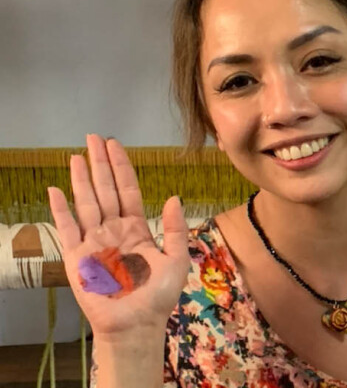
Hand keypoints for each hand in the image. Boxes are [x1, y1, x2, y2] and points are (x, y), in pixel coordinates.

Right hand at [48, 134, 189, 340]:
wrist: (136, 324)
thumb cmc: (158, 295)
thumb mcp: (176, 259)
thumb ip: (175, 229)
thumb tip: (173, 198)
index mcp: (136, 229)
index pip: (127, 190)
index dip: (121, 167)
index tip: (115, 145)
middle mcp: (113, 231)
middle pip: (105, 190)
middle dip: (100, 164)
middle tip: (93, 137)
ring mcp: (93, 242)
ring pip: (86, 203)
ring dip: (81, 179)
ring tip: (76, 156)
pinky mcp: (76, 257)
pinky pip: (66, 229)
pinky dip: (60, 209)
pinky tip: (55, 189)